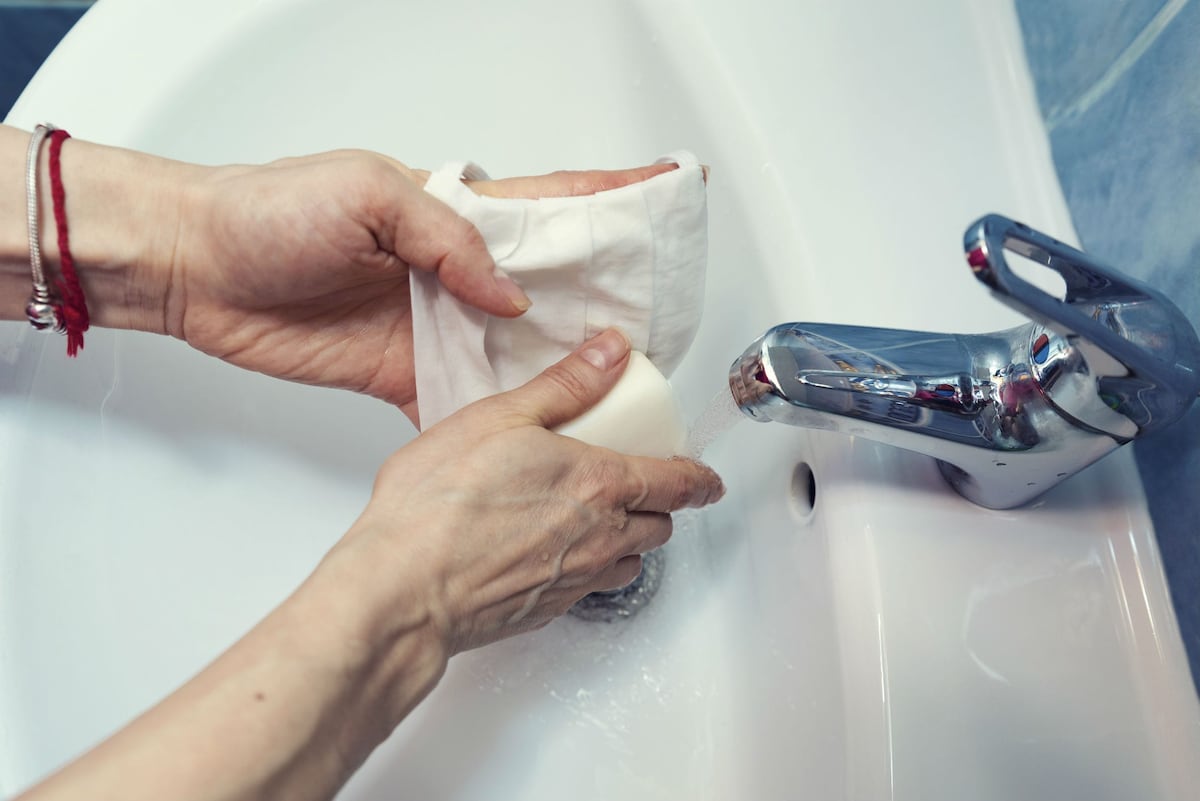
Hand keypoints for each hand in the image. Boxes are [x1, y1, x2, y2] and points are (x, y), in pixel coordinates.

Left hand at [166, 150, 676, 420]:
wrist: (204, 269)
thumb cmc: (272, 212)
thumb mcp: (368, 194)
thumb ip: (446, 240)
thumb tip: (506, 296)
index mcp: (456, 213)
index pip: (550, 203)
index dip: (611, 200)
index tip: (668, 193)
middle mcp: (456, 271)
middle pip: (549, 286)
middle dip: (605, 300)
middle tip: (657, 320)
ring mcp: (436, 325)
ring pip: (517, 349)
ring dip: (562, 366)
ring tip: (617, 387)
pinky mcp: (405, 374)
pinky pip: (464, 399)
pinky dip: (499, 418)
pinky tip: (538, 435)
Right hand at [334, 328, 723, 655]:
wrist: (404, 590)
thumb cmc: (439, 505)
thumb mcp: (500, 417)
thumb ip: (564, 385)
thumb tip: (612, 352)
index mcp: (600, 484)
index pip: (677, 483)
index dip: (700, 479)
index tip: (708, 478)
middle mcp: (600, 537)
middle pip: (660, 526)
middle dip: (663, 507)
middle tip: (648, 489)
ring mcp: (574, 579)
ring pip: (631, 562)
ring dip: (631, 542)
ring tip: (604, 522)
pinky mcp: (546, 610)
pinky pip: (591, 588)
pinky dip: (592, 570)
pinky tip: (556, 554)